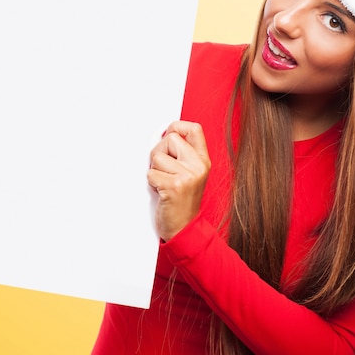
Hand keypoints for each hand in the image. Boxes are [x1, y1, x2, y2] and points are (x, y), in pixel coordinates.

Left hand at [147, 121, 210, 240]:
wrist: (184, 228)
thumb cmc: (182, 200)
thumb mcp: (190, 173)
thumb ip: (182, 153)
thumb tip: (165, 132)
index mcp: (203, 160)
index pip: (194, 129)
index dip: (177, 126)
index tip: (168, 133)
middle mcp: (198, 166)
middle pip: (170, 139)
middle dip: (160, 152)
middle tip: (164, 170)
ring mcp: (188, 176)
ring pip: (157, 157)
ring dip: (155, 170)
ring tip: (164, 182)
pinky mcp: (174, 186)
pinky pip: (151, 173)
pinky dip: (152, 183)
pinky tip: (162, 192)